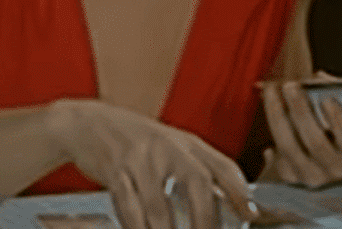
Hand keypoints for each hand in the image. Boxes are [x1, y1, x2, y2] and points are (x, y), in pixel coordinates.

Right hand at [48, 98, 258, 228]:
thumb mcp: (174, 147)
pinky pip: (128, 206)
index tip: (251, 215)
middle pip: (197, 182)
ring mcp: (141, 158)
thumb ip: (203, 171)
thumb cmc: (139, 142)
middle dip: (205, 219)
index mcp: (189, 144)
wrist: (90, 124)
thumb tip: (238, 204)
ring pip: (159, 205)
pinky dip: (137, 227)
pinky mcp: (115, 170)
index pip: (223, 165)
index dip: (240, 191)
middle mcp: (168, 147)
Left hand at [258, 71, 341, 186]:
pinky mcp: (292, 176)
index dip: (338, 119)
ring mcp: (314, 176)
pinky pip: (276, 154)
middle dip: (300, 111)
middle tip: (290, 86)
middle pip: (315, 142)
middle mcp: (337, 169)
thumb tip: (318, 79)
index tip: (326, 98)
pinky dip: (272, 129)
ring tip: (271, 90)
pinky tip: (269, 106)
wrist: (341, 157)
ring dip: (277, 115)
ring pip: (290, 148)